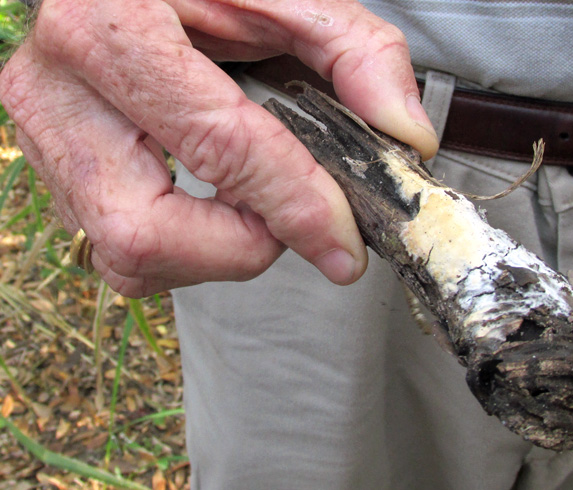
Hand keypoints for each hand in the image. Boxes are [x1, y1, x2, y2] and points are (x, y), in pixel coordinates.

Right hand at [0, 0, 437, 296]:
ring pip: (128, 257)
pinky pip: (119, 255)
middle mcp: (59, 92)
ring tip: (250, 202)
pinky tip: (212, 205)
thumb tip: (405, 135)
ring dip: (213, 252)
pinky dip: (185, 250)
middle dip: (242, 246)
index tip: (344, 246)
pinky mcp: (55, 176)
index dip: (293, 205)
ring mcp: (45, 142)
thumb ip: (353, 52)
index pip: (217, 143)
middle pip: (148, 231)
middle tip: (288, 219)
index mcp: (111, 26)